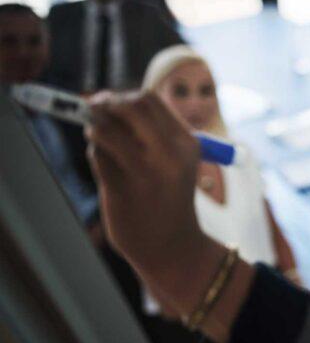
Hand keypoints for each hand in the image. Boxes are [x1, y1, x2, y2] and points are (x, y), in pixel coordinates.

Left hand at [85, 91, 219, 317]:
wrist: (173, 246)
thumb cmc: (168, 198)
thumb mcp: (174, 162)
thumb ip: (149, 133)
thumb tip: (102, 101)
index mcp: (185, 144)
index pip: (147, 100)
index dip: (121, 96)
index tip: (107, 102)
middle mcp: (169, 155)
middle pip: (128, 107)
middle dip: (103, 104)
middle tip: (91, 110)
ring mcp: (145, 172)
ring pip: (106, 130)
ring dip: (95, 130)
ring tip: (97, 139)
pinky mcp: (123, 190)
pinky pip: (98, 157)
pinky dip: (96, 155)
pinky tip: (106, 168)